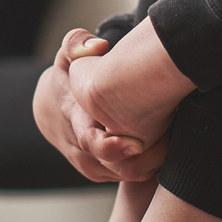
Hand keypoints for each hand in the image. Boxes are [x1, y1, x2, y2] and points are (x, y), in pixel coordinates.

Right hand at [34, 34, 166, 181]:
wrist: (49, 110)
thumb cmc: (66, 78)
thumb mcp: (66, 57)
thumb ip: (77, 43)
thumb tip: (99, 46)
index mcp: (75, 121)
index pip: (92, 144)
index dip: (114, 148)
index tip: (137, 142)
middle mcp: (83, 150)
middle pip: (118, 167)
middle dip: (148, 157)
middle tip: (172, 137)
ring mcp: (94, 165)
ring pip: (130, 175)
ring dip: (154, 160)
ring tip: (172, 136)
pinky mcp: (104, 173)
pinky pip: (133, 177)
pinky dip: (150, 164)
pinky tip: (164, 143)